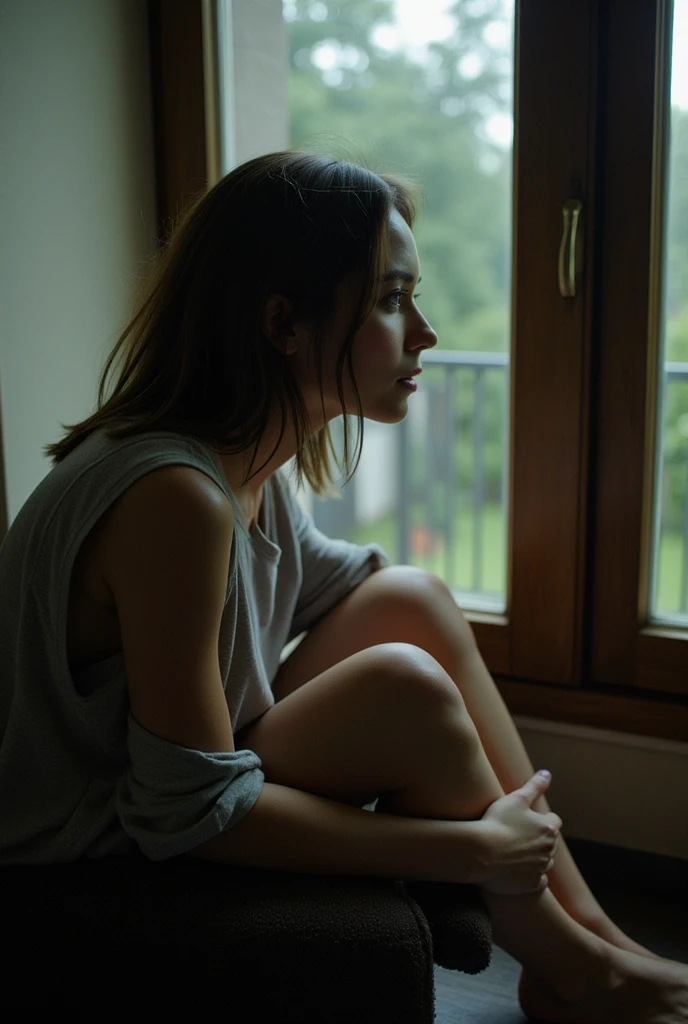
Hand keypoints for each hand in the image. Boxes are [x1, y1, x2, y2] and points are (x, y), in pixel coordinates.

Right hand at [477, 772, 562, 894]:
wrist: (482, 851)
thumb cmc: (499, 821)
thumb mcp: (517, 798)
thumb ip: (534, 786)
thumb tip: (547, 773)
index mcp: (548, 828)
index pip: (554, 820)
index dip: (542, 818)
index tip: (528, 818)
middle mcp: (549, 849)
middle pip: (550, 842)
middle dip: (540, 838)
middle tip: (520, 834)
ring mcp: (541, 868)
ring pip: (545, 861)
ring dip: (536, 857)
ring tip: (517, 851)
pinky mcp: (532, 884)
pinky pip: (538, 880)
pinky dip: (532, 876)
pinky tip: (518, 870)